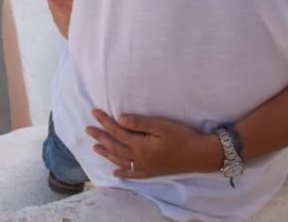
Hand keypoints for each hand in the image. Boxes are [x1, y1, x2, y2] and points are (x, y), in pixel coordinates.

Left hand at [85, 109, 221, 178]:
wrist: (200, 155)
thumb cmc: (182, 137)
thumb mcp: (162, 125)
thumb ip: (140, 122)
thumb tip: (120, 119)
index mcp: (140, 145)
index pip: (117, 131)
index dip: (105, 121)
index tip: (94, 112)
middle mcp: (139, 158)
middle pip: (115, 146)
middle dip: (100, 137)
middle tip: (87, 130)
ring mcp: (145, 167)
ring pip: (120, 161)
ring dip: (107, 153)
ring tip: (95, 147)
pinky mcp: (152, 172)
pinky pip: (133, 174)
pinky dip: (123, 173)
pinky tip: (116, 173)